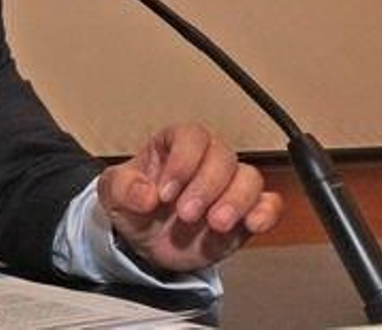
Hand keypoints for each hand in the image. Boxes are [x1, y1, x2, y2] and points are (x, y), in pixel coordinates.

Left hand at [98, 122, 281, 271]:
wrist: (146, 244)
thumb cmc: (134, 206)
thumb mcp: (113, 194)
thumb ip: (123, 188)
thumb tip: (145, 194)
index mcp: (175, 145)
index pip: (191, 136)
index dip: (182, 162)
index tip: (165, 192)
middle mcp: (206, 161)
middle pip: (223, 156)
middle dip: (206, 186)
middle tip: (186, 214)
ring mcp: (228, 187)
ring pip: (249, 177)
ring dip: (236, 200)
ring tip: (215, 224)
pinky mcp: (244, 212)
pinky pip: (268, 203)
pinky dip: (265, 211)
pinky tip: (251, 223)